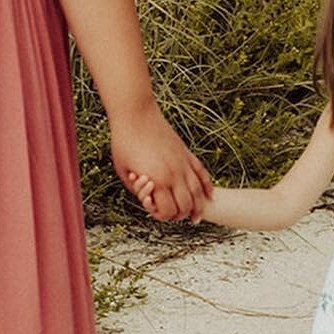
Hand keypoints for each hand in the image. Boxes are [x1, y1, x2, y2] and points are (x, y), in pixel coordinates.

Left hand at [110, 106, 210, 221]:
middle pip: (186, 205)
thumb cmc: (124, 143)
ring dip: (199, 207)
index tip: (154, 212)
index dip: (162, 216)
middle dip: (180, 215)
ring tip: (197, 217)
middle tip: (175, 217)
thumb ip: (137, 189)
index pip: (168, 211)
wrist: (136, 115)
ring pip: (198, 192)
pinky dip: (207, 187)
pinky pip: (202, 174)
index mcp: (158, 181)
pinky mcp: (186, 153)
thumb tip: (149, 199)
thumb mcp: (123, 172)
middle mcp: (175, 174)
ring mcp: (183, 163)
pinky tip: (209, 196)